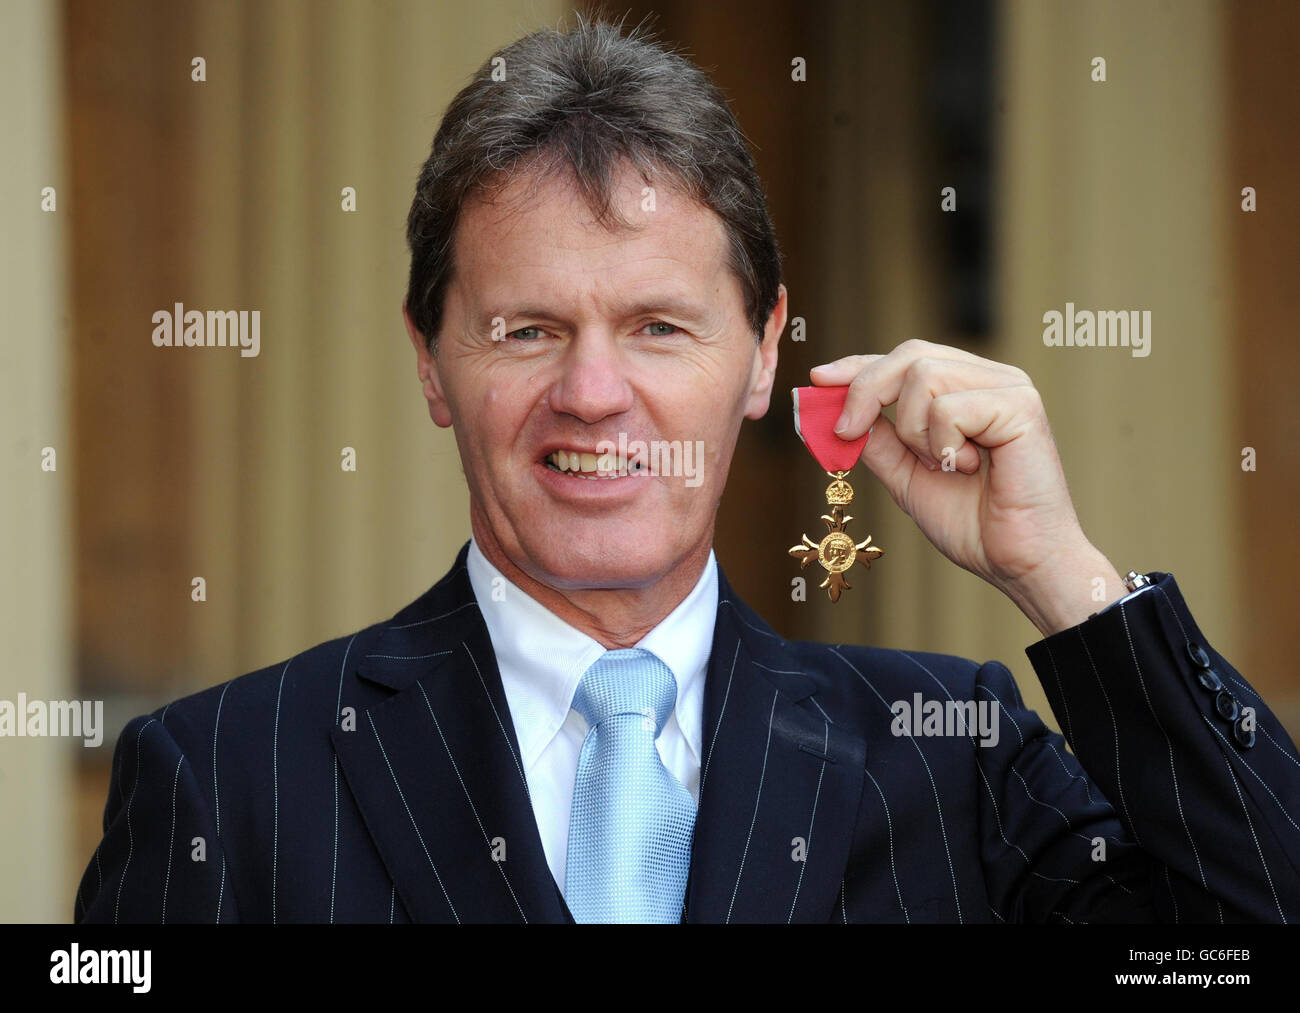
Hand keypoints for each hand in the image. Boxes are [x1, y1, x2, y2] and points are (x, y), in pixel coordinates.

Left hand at [810, 339, 1122, 635]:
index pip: (905, 358)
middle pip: (909, 355)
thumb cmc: (974, 523)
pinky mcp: (1020, 405)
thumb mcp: (907, 476)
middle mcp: (990, 379)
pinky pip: (948, 408)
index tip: (818, 379)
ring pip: (923, 376)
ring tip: (943, 465)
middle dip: (865, 391)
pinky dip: (942, 444)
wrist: (1018, 561)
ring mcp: (1009, 387)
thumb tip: (834, 414)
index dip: (858, 366)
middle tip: (848, 432)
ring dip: (914, 430)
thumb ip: (878, 442)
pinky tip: (969, 467)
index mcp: (967, 389)